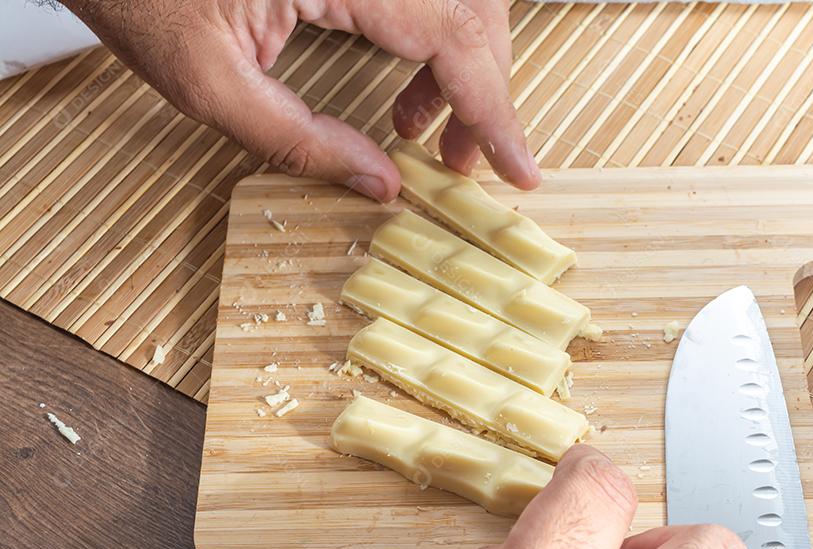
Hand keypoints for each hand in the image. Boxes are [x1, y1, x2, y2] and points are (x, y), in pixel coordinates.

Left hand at [62, 0, 539, 200]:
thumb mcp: (208, 83)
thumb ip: (300, 140)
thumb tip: (380, 183)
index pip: (454, 36)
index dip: (495, 111)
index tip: (520, 166)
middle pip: (473, 10)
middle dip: (484, 93)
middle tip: (461, 161)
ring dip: (463, 63)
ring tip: (423, 128)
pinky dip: (435, 34)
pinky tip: (407, 78)